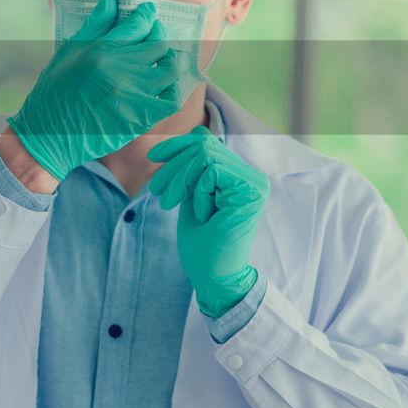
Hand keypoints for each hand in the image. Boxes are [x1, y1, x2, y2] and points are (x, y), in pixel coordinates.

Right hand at [8, 0, 180, 181]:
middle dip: (159, 34)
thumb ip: (95, 24)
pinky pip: (171, 99)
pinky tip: (162, 86)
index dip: (147, 14)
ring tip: (161, 59)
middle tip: (154, 34)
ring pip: (169, 68)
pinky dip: (172, 89)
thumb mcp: (68, 51)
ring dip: (168, 60)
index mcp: (100, 50)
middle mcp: (120, 69)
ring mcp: (133, 94)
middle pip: (158, 43)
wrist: (48, 136)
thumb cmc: (54, 92)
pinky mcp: (140, 118)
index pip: (138, 23)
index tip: (148, 14)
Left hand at [148, 126, 269, 317]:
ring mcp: (255, 182)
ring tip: (171, 204)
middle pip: (203, 146)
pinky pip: (211, 172)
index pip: (206, 143)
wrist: (212, 276)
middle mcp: (252, 176)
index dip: (177, 145)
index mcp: (239, 176)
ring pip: (205, 156)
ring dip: (181, 180)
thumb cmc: (201, 243)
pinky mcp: (252, 191)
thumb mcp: (192, 196)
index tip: (152, 157)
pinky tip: (203, 215)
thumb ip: (194, 168)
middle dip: (173, 167)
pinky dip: (198, 193)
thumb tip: (198, 130)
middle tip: (158, 192)